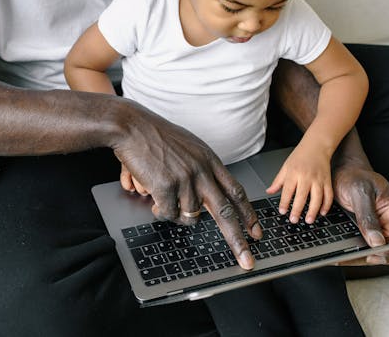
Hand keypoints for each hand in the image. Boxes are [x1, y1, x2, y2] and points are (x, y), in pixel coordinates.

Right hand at [111, 103, 261, 269]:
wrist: (132, 127)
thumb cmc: (156, 136)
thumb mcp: (190, 147)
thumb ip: (202, 169)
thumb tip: (206, 197)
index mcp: (210, 160)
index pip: (235, 192)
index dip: (248, 214)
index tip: (256, 232)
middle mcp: (202, 171)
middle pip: (225, 213)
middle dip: (238, 240)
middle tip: (247, 260)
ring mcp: (185, 179)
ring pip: (189, 216)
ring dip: (176, 212)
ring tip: (163, 194)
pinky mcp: (166, 187)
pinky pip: (168, 213)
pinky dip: (160, 209)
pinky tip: (152, 192)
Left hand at [265, 144, 332, 223]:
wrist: (317, 145)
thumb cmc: (300, 156)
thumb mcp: (286, 166)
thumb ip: (278, 181)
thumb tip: (269, 191)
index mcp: (294, 172)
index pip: (288, 190)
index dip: (284, 202)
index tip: (282, 211)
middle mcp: (306, 176)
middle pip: (302, 196)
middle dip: (298, 209)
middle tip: (294, 220)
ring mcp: (318, 179)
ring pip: (317, 197)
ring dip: (313, 211)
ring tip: (308, 220)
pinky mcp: (327, 180)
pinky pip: (329, 195)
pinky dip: (326, 205)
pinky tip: (322, 213)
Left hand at [332, 157, 388, 265]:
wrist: (343, 171)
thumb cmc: (354, 177)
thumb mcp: (360, 193)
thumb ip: (368, 217)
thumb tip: (377, 243)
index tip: (372, 257)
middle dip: (374, 258)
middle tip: (351, 260)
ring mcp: (382, 228)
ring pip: (378, 251)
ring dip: (362, 257)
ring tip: (341, 259)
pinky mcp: (370, 231)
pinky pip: (367, 247)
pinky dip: (356, 252)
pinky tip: (341, 254)